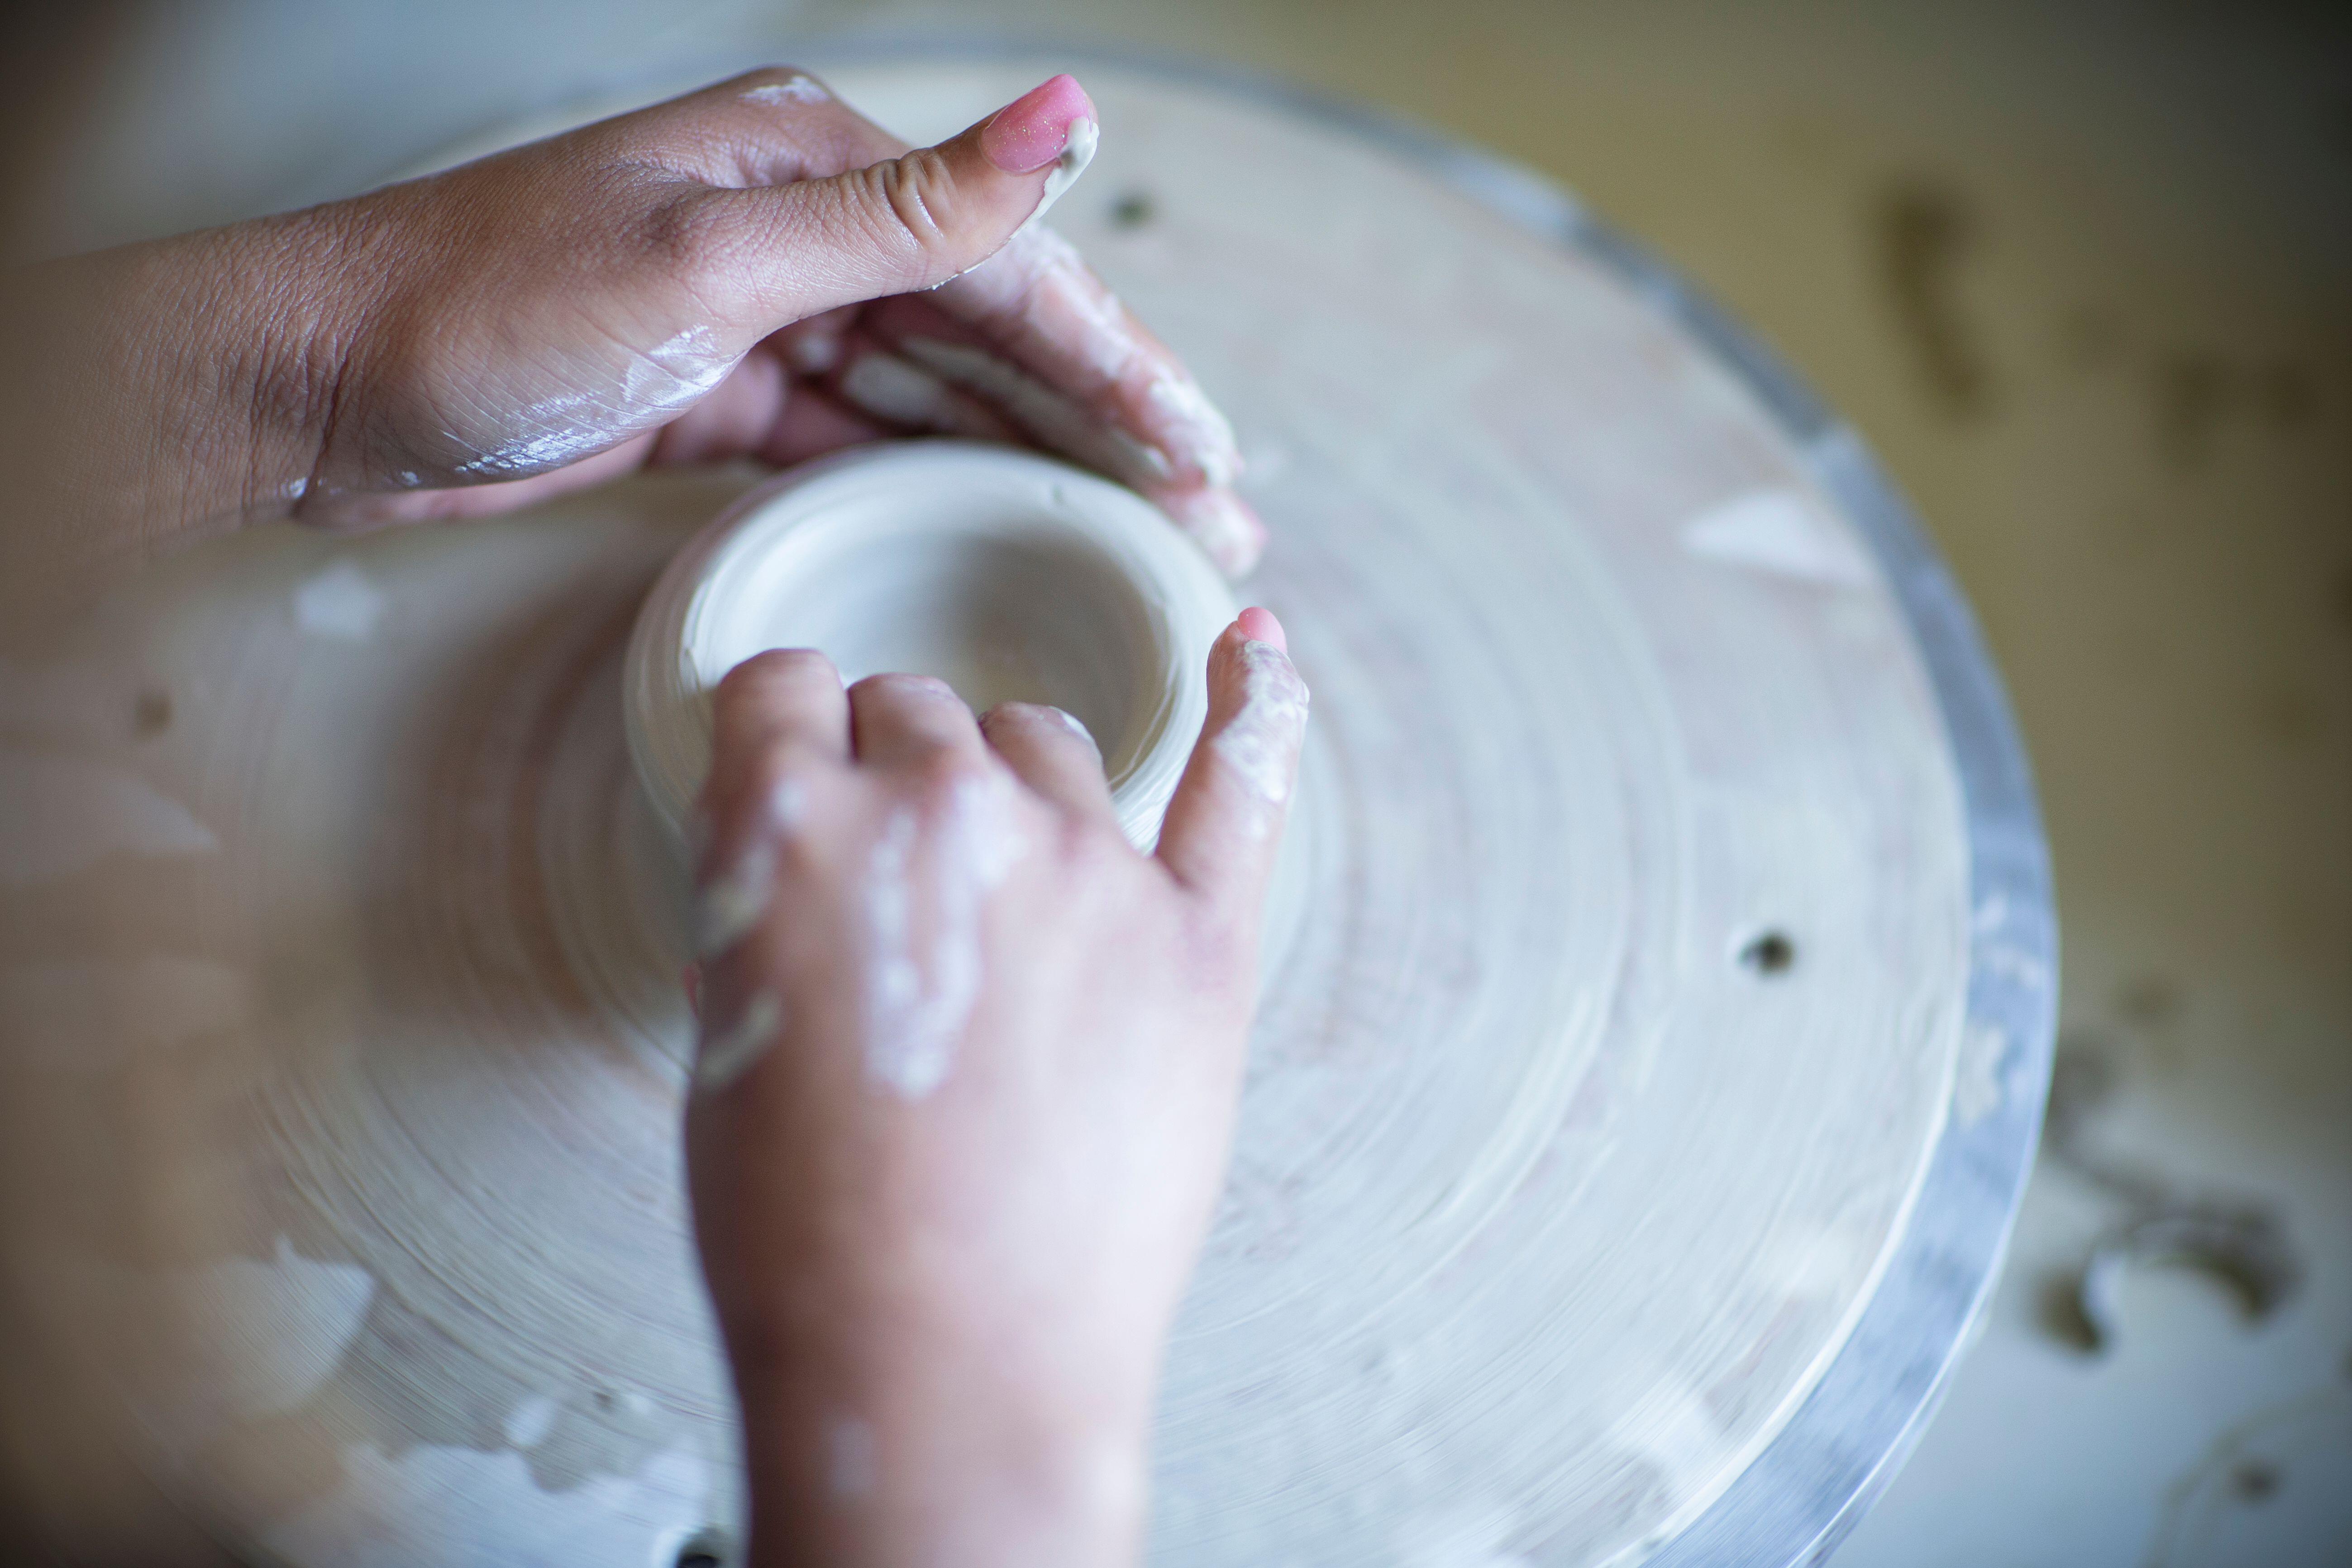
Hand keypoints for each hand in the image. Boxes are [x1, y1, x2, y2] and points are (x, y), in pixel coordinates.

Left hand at [5, 69, 1261, 587]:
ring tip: (1135, 534)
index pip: (1009, 267)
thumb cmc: (486, 311)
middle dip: (1106, 424)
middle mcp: (802, 229)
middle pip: (994, 331)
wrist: (318, 387)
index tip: (1204, 454)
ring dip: (1038, 458)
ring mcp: (765, 315)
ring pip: (939, 391)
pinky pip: (863, 436)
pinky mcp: (725, 396)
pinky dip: (934, 475)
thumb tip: (1072, 112)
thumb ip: (906, 211)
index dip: (1120, 365)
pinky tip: (1003, 520)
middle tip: (1206, 519)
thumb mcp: (709, 262)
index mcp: (812, 165)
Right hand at [683, 608, 1307, 1566]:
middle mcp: (946, 814)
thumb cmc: (810, 1240)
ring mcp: (1088, 870)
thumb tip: (802, 870)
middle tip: (904, 883)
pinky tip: (1255, 653)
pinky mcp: (1199, 940)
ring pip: (1045, 742)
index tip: (804, 766)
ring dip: (1016, 786)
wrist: (947, 1372)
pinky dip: (1256, 703)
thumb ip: (765, 918)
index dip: (789, 732)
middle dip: (897, 772)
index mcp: (795, 830)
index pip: (785, 687)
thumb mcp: (726, 1049)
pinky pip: (1242, 779)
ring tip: (1008, 893)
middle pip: (918, 710)